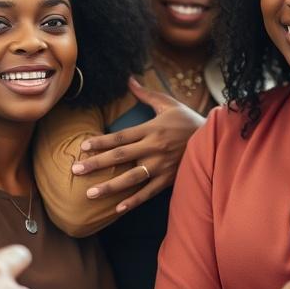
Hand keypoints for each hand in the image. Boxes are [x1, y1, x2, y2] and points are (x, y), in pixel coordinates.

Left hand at [71, 77, 205, 213]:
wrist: (214, 140)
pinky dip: (133, 201)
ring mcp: (161, 165)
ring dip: (110, 186)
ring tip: (90, 193)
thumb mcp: (168, 104)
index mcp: (151, 129)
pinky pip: (148, 192)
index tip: (83, 147)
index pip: (121, 136)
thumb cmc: (187, 120)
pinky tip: (117, 209)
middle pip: (120, 156)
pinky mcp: (169, 179)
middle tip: (76, 170)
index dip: (101, 142)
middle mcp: (154, 148)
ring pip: (131, 177)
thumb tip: (128, 79)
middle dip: (96, 164)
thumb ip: (146, 94)